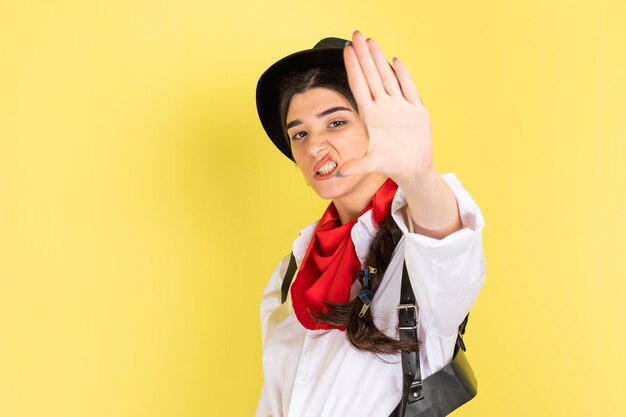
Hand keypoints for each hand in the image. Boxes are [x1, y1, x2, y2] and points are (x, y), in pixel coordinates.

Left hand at [338, 31, 435, 185]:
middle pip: (371, 76)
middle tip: (356, 35)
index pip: (359, 86)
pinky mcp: (415, 110)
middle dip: (363, 55)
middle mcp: (383, 108)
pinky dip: (403, 75)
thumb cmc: (391, 164)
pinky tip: (396, 61)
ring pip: (388, 77)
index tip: (346, 50)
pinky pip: (409, 88)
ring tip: (372, 41)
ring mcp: (399, 107)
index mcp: (371, 116)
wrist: (412, 168)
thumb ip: (357, 166)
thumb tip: (340, 172)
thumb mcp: (372, 164)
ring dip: (380, 59)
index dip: (353, 67)